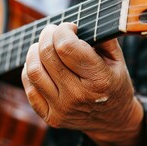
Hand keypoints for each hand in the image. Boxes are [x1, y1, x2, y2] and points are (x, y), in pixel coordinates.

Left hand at [21, 23, 144, 145]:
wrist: (112, 121)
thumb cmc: (113, 83)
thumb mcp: (117, 59)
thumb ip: (101, 37)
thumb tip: (76, 24)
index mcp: (99, 79)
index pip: (65, 46)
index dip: (63, 30)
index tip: (69, 28)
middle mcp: (78, 96)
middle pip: (46, 55)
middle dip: (47, 35)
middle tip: (53, 32)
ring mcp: (61, 108)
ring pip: (33, 70)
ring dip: (34, 51)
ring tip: (43, 47)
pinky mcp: (50, 117)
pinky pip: (29, 87)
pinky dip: (30, 70)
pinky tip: (41, 65)